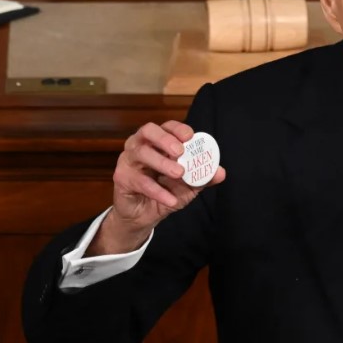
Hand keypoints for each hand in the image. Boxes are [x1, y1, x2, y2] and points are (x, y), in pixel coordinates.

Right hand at [86, 121, 225, 255]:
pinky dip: (157, 190)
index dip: (177, 129)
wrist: (146, 216)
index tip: (190, 137)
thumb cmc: (167, 191)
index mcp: (158, 142)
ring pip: (141, 153)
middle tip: (180, 151)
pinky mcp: (122, 178)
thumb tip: (221, 172)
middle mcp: (140, 145)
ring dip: (162, 162)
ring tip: (179, 173)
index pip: (166, 126)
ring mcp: (128, 160)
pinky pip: (139, 181)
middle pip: (148, 131)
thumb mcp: (189, 185)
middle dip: (165, 138)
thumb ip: (204, 177)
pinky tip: (171, 199)